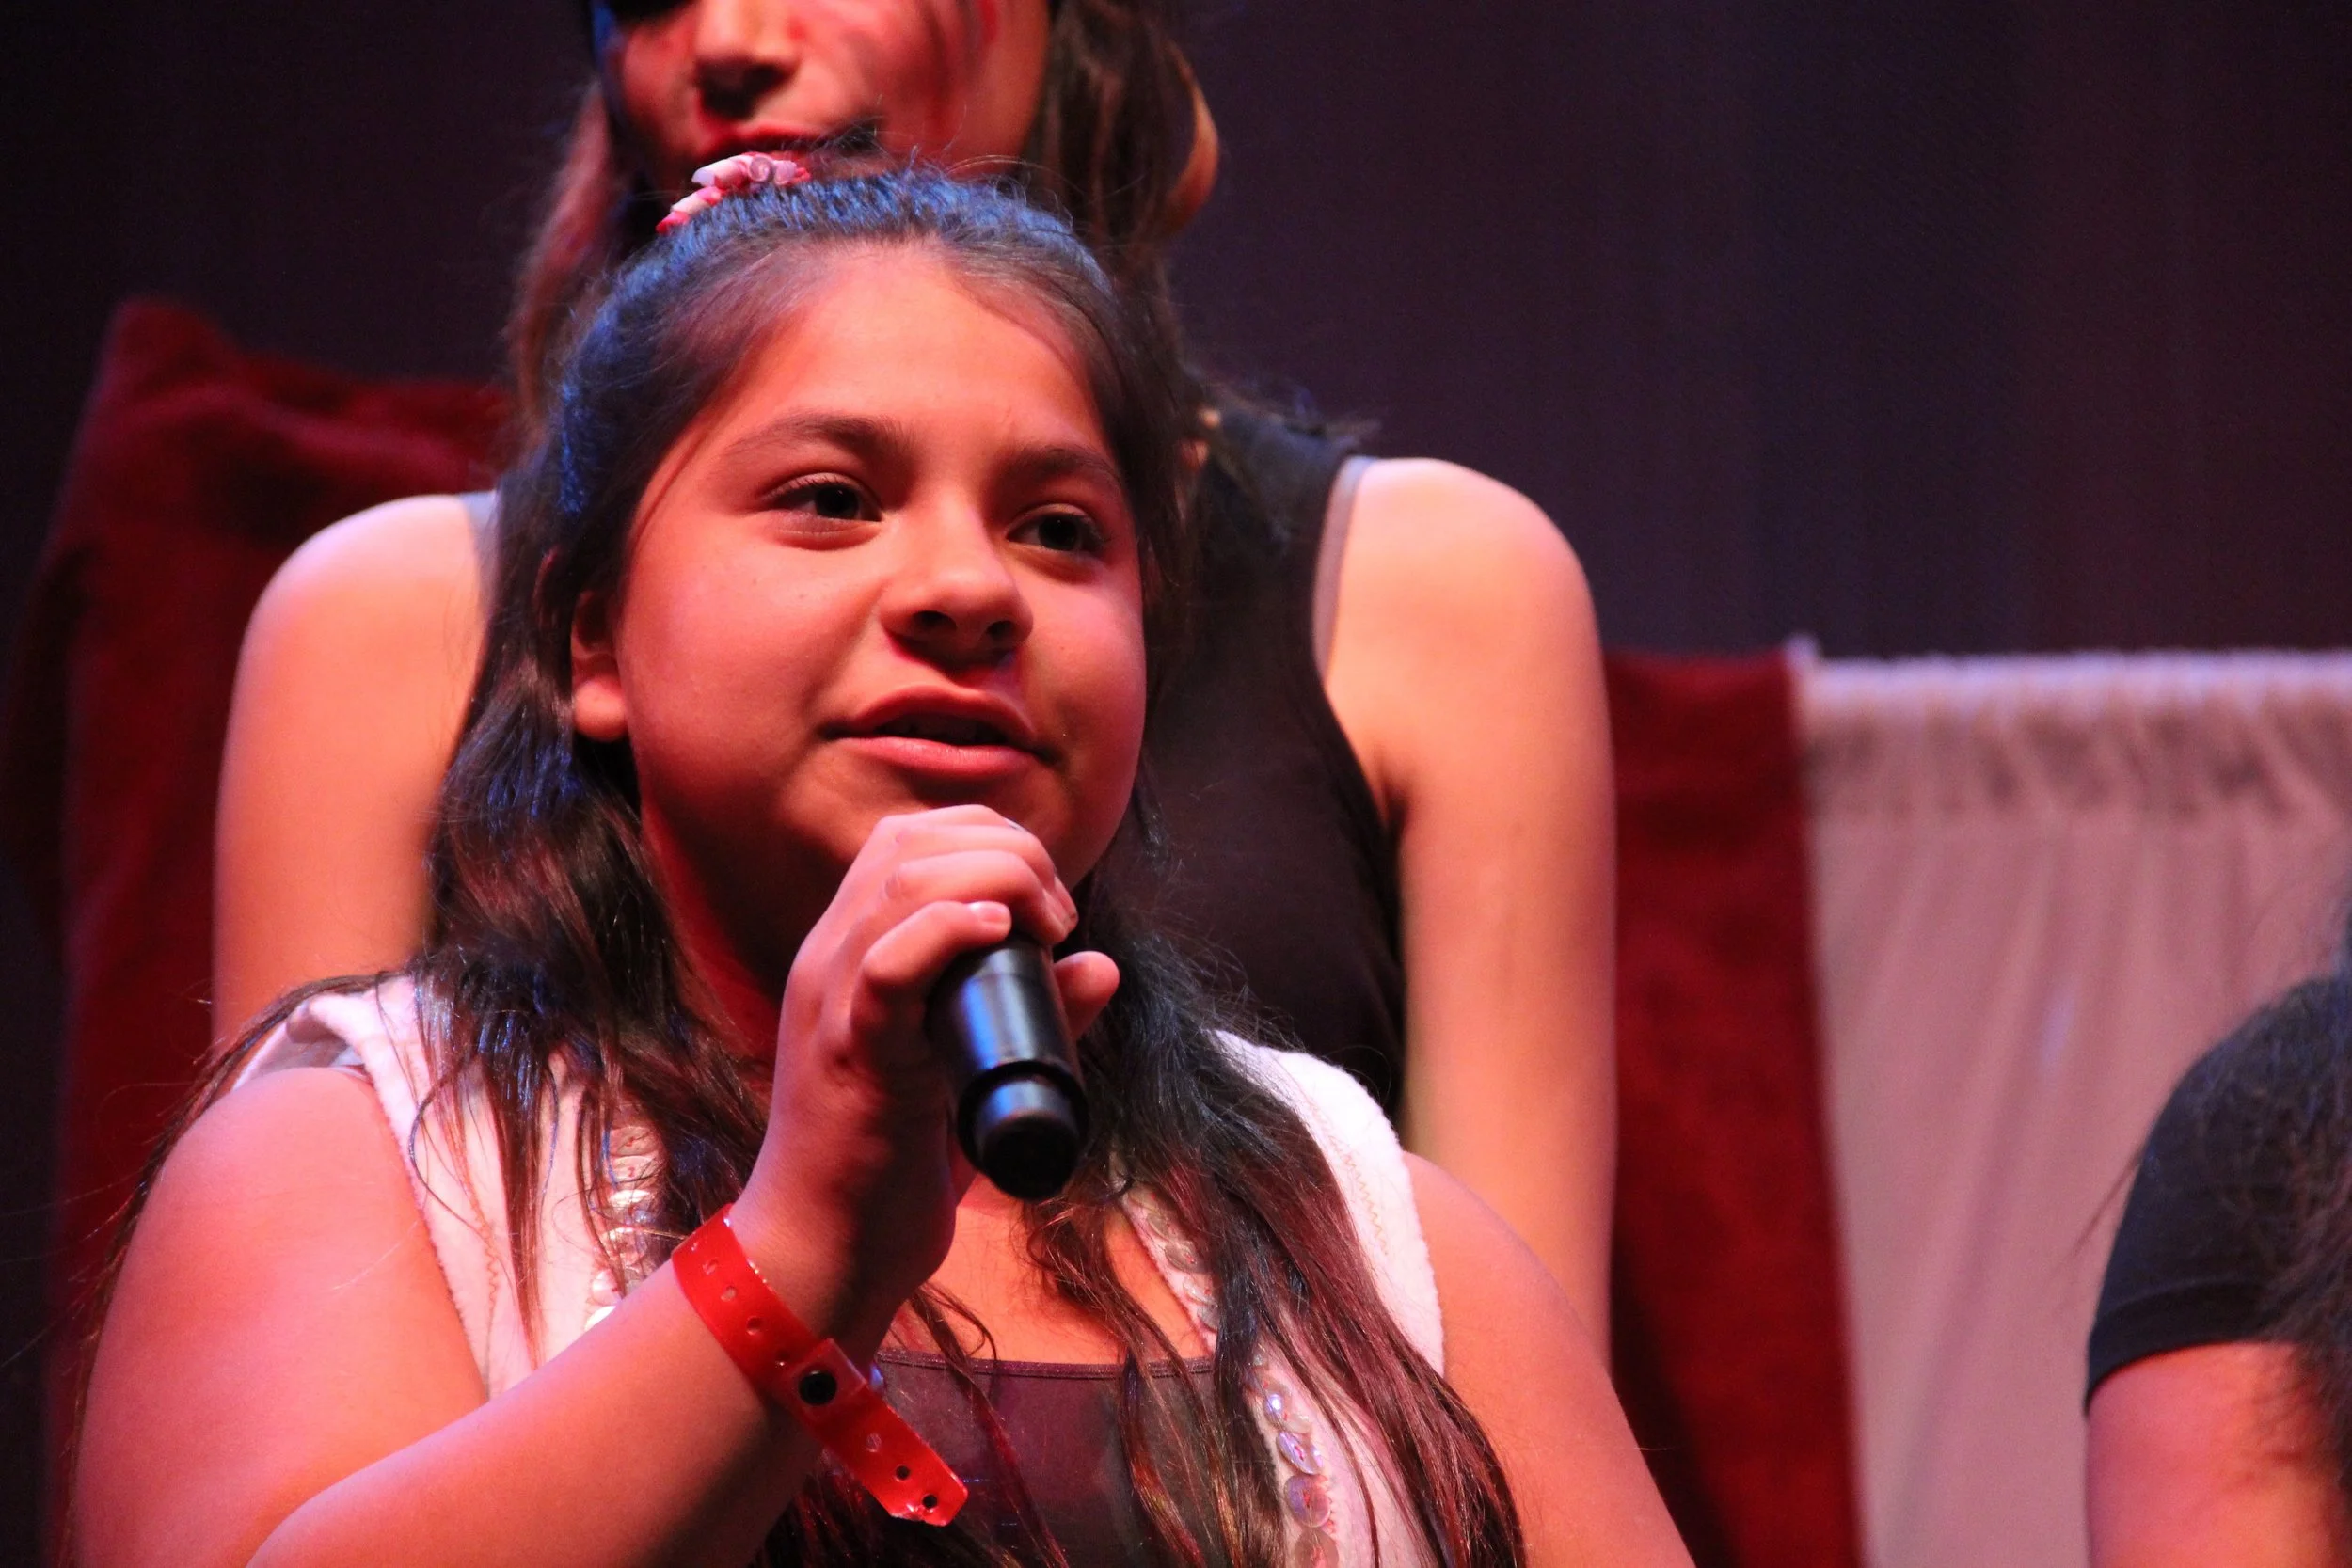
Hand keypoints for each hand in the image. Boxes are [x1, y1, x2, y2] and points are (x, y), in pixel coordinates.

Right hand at [728, 807, 1118, 1352]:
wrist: (825, 1251)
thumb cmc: (894, 1163)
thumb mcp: (970, 1070)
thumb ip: (1032, 1015)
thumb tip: (1103, 966)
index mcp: (847, 951)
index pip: (908, 837)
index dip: (992, 839)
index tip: (1050, 901)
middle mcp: (828, 959)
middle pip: (909, 841)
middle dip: (1005, 850)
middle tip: (1058, 916)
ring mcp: (831, 1001)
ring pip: (901, 884)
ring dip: (995, 881)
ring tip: (1045, 926)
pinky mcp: (848, 1053)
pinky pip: (886, 963)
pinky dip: (944, 931)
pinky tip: (997, 929)